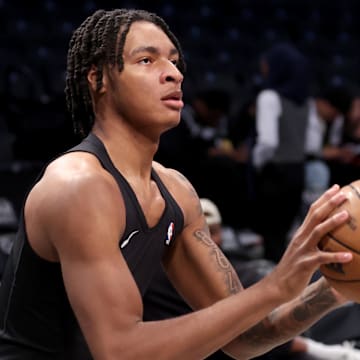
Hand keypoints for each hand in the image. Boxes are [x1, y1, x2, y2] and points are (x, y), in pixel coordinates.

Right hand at [269, 185, 351, 301]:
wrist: (277, 285)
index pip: (312, 211)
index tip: (336, 188)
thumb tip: (335, 242)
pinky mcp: (305, 264)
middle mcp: (301, 238)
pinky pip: (322, 258)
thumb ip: (315, 245)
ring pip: (318, 232)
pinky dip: (335, 256)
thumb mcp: (303, 253)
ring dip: (332, 222)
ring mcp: (302, 250)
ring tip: (346, 215)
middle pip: (315, 215)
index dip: (324, 198)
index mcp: (301, 233)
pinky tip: (349, 257)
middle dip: (329, 203)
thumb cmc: (294, 270)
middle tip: (343, 193)